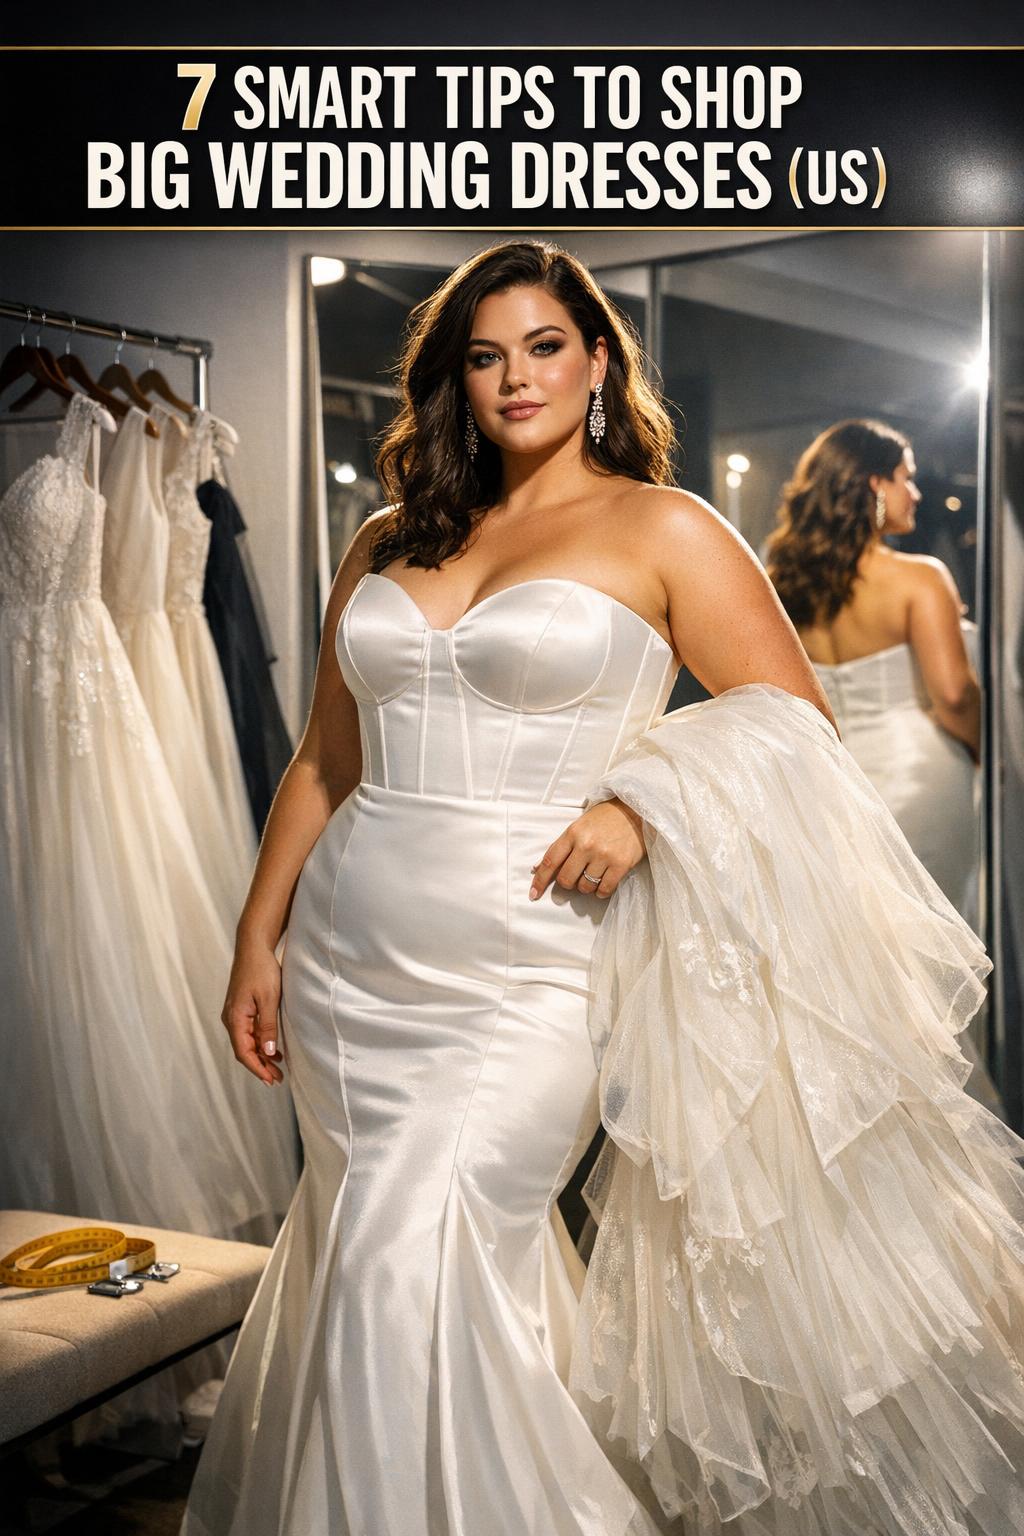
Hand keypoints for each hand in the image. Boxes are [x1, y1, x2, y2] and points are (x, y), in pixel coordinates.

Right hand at [221, 937, 285, 1085]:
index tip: (270, 1080)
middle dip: (260, 1066)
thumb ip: (268, 1026)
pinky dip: (260, 1042)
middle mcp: (231, 1019)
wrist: (254, 947)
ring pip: (247, 1042)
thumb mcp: (270, 999)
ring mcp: (235, 1014)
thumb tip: (268, 1052)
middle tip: (277, 1079)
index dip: (257, 1069)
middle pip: (244, 1050)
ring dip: (261, 1056)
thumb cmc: (262, 970)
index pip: (243, 1052)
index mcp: (235, 1018)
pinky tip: (273, 1049)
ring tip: (278, 1068)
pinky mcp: (241, 1008)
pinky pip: (249, 1032)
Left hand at [529, 797, 645, 900]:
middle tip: (575, 877)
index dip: (540, 880)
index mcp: (572, 833)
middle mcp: (586, 845)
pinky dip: (601, 891)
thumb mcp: (579, 826)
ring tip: (594, 874)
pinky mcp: (621, 865)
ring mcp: (604, 855)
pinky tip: (603, 883)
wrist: (636, 810)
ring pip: (585, 886)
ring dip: (586, 886)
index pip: (550, 861)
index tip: (534, 894)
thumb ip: (560, 847)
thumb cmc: (605, 818)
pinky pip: (604, 889)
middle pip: (566, 879)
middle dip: (568, 883)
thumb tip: (537, 868)